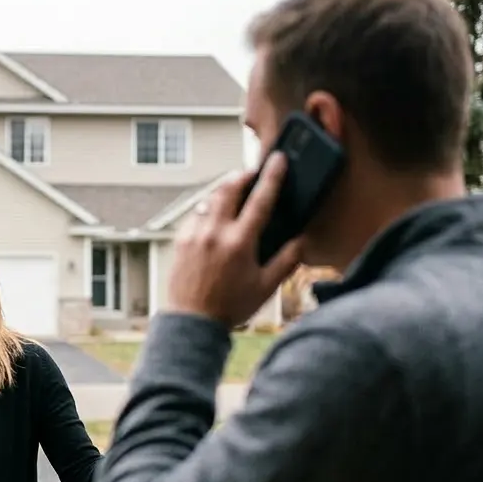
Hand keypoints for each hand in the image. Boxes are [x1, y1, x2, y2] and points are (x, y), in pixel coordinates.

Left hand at [166, 152, 304, 326]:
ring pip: (210, 198)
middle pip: (229, 188)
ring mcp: (195, 234)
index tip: (278, 160)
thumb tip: (302, 241)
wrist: (192, 322)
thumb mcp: (266, 287)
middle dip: (243, 175)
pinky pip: (195, 214)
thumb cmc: (230, 307)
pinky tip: (214, 214)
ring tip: (234, 190)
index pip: (260, 200)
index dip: (272, 176)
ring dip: (224, 189)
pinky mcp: (181, 240)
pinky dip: (207, 208)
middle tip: (252, 172)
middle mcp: (215, 233)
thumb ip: (287, 261)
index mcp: (240, 242)